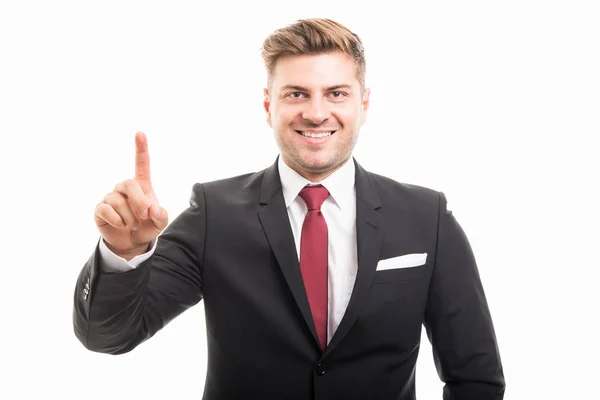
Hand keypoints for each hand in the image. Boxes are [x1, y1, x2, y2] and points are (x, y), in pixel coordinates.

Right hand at [94, 132, 168, 259]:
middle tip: (145, 215)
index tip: (140, 133)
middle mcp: (124, 188)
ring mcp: (111, 197)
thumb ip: (162, 215)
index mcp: (141, 186)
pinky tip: (122, 225)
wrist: (131, 242)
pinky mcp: (100, 209)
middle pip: (129, 184)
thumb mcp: (160, 223)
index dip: (141, 149)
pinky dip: (118, 221)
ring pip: (119, 202)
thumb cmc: (147, 227)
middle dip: (139, 202)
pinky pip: (107, 211)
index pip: (141, 164)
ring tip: (133, 225)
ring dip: (130, 218)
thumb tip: (153, 210)